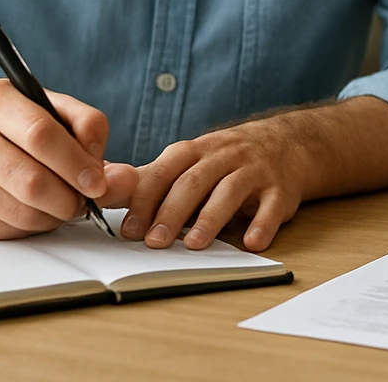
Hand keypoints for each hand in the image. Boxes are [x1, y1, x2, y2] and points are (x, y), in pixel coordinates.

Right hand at [0, 79, 137, 238]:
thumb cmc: (22, 128)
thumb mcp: (58, 112)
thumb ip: (93, 134)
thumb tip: (123, 179)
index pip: (40, 134)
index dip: (77, 163)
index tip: (99, 182)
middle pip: (32, 181)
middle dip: (71, 197)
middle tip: (87, 199)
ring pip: (25, 212)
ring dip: (57, 213)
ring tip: (63, 199)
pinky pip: (12, 230)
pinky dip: (36, 225)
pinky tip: (37, 208)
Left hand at [116, 116, 308, 252]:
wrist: (287, 142)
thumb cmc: (226, 160)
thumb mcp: (188, 161)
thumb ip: (149, 179)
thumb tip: (100, 186)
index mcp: (195, 151)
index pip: (164, 172)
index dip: (144, 200)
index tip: (128, 229)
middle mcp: (225, 156)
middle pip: (194, 181)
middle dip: (172, 212)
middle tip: (154, 242)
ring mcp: (255, 170)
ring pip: (231, 191)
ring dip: (211, 218)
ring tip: (196, 245)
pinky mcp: (281, 189)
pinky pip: (273, 206)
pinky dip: (263, 224)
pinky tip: (252, 243)